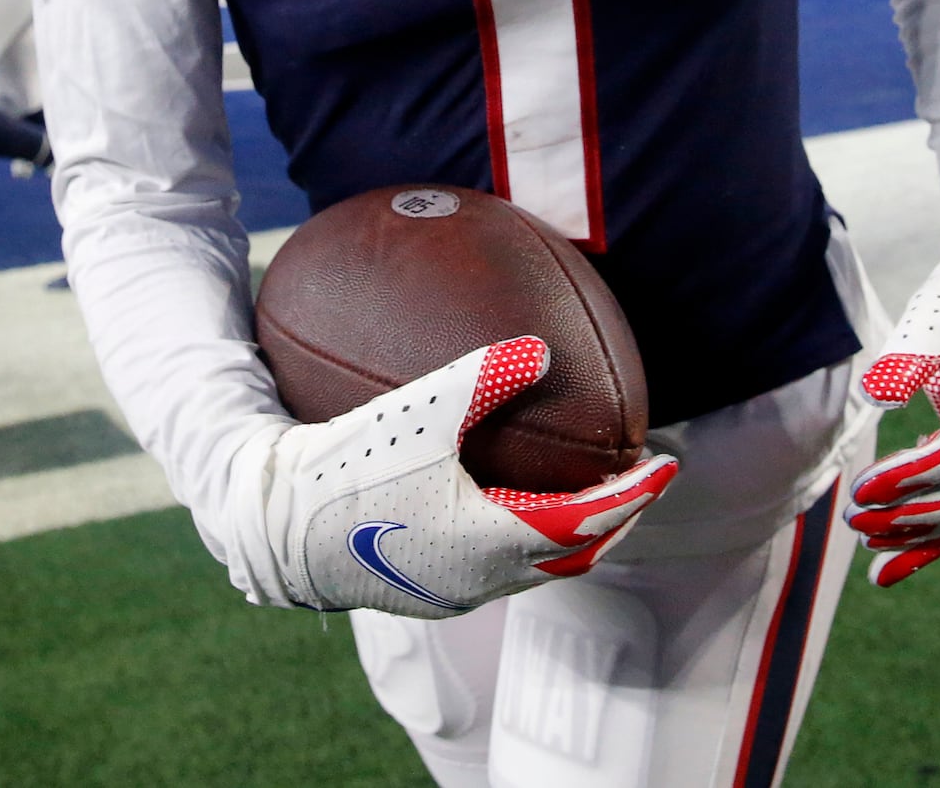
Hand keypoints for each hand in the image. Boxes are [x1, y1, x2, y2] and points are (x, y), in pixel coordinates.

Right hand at [225, 338, 677, 616]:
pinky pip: (497, 566)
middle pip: (576, 556)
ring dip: (572, 533)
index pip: (591, 522)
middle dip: (616, 519)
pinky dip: (526, 535)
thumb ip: (483, 376)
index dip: (636, 494)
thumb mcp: (417, 409)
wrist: (271, 526)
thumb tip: (540, 348)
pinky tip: (505, 498)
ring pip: (536, 568)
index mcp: (494, 540)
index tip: (668, 462)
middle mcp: (482, 578)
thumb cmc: (344, 467)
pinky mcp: (423, 588)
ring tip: (588, 493)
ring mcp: (452, 590)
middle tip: (641, 480)